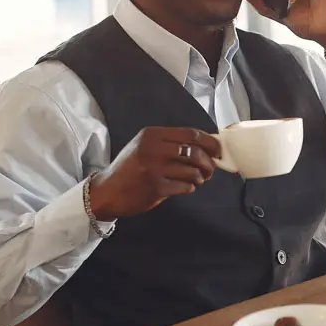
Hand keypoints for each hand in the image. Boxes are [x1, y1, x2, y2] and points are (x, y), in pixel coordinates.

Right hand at [89, 127, 220, 220]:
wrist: (107, 191)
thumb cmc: (130, 168)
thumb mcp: (145, 146)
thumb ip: (170, 143)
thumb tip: (206, 145)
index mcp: (152, 135)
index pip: (191, 134)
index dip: (209, 142)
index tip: (218, 150)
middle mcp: (153, 149)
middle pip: (195, 152)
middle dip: (208, 162)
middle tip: (210, 170)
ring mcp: (154, 169)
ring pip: (192, 171)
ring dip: (200, 177)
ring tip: (197, 179)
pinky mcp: (156, 188)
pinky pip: (185, 187)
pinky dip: (190, 187)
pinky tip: (185, 187)